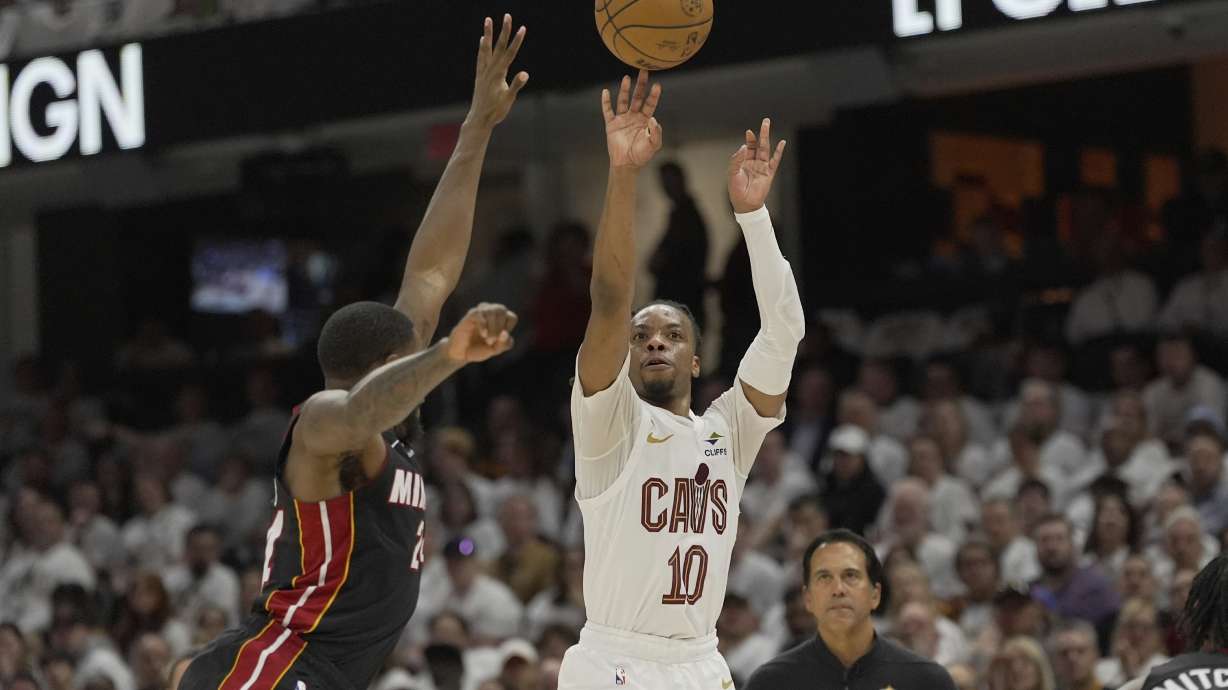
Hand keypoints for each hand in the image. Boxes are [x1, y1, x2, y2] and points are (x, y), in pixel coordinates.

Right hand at [446, 303, 517, 362]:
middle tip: (492, 341)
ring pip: (492, 310)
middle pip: (502, 310)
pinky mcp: (470, 315)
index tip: (499, 340)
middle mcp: (491, 312)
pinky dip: (484, 324)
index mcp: (501, 319)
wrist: (461, 353)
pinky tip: (483, 334)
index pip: (512, 317)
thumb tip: (505, 333)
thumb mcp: (495, 350)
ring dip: (493, 327)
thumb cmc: (479, 349)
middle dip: (499, 327)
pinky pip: (479, 313)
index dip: (508, 329)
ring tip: (488, 340)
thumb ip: (504, 344)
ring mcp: (480, 312)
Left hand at [467, 14, 528, 129]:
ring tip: (488, 20)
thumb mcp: (508, 99)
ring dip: (488, 34)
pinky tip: (482, 40)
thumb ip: (516, 85)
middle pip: (498, 46)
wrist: (479, 119)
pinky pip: (481, 58)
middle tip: (507, 15)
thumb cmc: (495, 111)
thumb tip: (525, 73)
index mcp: (498, 74)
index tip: (523, 28)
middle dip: (504, 31)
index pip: (510, 53)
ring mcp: (483, 71)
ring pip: (486, 48)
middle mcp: (490, 69)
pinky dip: (482, 48)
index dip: (517, 40)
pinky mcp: (480, 76)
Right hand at [602, 70, 662, 169]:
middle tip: (644, 71)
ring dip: (625, 90)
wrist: (627, 164)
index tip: (657, 85)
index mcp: (645, 120)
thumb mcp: (654, 145)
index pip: (650, 104)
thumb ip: (656, 132)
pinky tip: (605, 92)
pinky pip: (608, 111)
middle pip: (638, 97)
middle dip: (641, 85)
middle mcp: (634, 116)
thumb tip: (653, 119)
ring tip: (627, 78)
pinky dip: (606, 102)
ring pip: (623, 101)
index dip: (654, 95)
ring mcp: (622, 119)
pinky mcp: (611, 124)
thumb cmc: (642, 155)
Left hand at [727, 118, 786, 213]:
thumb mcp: (732, 173)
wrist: (745, 204)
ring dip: (767, 137)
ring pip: (766, 149)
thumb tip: (745, 146)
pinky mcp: (769, 173)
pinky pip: (775, 160)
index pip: (749, 147)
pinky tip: (782, 143)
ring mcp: (762, 167)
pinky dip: (778, 152)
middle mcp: (754, 162)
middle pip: (759, 144)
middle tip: (766, 121)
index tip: (749, 132)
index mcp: (744, 162)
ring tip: (768, 126)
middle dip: (761, 133)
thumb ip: (737, 159)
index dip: (750, 139)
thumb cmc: (736, 190)